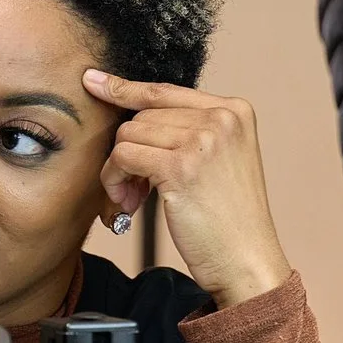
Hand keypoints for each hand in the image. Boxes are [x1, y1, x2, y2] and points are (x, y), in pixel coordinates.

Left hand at [82, 70, 289, 306]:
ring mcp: (203, 139)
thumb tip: (134, 117)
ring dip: (119, 170)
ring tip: (133, 200)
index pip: (166, 90)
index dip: (125, 88)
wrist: (247, 260)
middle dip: (129, 150)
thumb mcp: (220, 161)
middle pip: (142, 115)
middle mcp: (221, 118)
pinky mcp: (181, 166)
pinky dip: (115, 179)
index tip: (95, 82)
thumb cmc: (229, 220)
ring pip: (128, 134)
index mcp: (234, 111)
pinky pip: (123, 156)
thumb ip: (190, 132)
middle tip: (133, 190)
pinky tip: (128, 203)